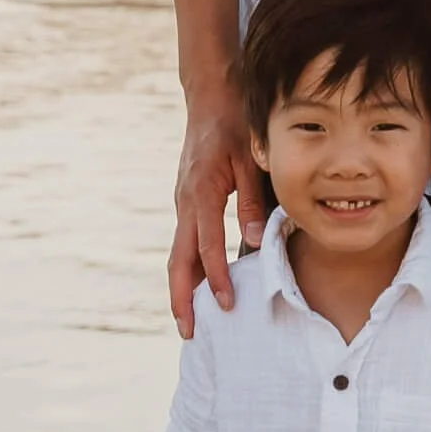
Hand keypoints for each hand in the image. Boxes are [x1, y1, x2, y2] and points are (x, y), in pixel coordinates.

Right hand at [170, 88, 267, 338]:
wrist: (210, 97)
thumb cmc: (235, 124)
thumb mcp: (249, 158)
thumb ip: (252, 200)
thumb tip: (254, 241)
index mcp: (201, 193)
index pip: (206, 247)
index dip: (216, 279)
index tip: (227, 305)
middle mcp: (185, 203)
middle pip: (177, 262)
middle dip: (182, 300)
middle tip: (189, 334)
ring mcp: (182, 203)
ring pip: (176, 254)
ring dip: (181, 288)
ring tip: (189, 321)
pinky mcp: (186, 202)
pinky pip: (183, 242)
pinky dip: (187, 267)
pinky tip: (197, 284)